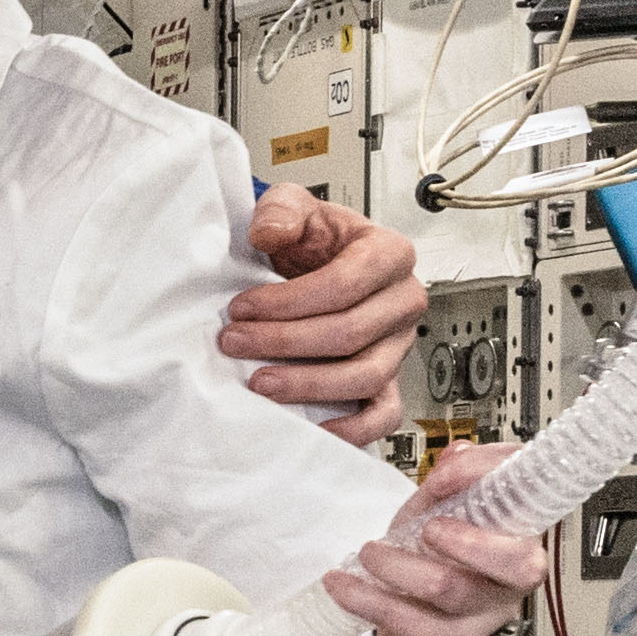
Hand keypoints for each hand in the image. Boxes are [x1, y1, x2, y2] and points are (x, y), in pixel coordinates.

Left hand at [223, 187, 426, 443]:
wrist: (315, 262)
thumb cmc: (312, 239)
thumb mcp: (295, 207)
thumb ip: (282, 209)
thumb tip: (270, 231)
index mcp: (389, 254)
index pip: (344, 285)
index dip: (289, 301)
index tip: (242, 307)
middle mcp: (402, 301)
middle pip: (350, 333)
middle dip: (284, 342)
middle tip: (234, 343)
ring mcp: (399, 344)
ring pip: (364, 376)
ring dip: (307, 385)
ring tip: (258, 383)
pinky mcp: (389, 380)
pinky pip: (384, 414)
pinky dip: (353, 428)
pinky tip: (311, 428)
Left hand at [320, 441, 548, 635]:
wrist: (418, 621)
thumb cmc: (435, 557)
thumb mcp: (441, 510)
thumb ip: (450, 480)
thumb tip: (456, 455)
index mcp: (519, 532)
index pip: (534, 499)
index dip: (493, 481)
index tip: (445, 474)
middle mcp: (512, 576)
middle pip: (520, 564)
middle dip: (467, 540)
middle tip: (427, 529)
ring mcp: (484, 611)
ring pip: (450, 589)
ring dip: (397, 566)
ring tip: (370, 553)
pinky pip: (410, 623)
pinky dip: (367, 599)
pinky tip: (342, 585)